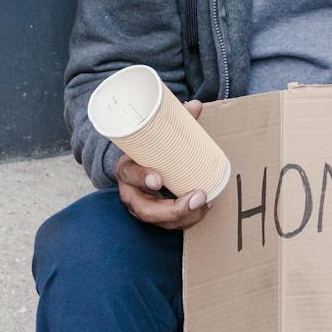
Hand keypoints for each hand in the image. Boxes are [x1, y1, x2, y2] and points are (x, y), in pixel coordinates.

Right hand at [115, 99, 214, 230]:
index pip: (129, 174)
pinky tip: (204, 209)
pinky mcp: (155, 219)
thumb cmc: (146, 151)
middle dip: (173, 209)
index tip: (158, 178)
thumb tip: (195, 105)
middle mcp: (131, 193)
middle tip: (197, 197)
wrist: (136, 168)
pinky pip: (170, 226)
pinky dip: (188, 220)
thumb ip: (173, 121)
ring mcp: (142, 209)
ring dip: (185, 217)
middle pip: (145, 209)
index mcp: (126, 169)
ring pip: (160, 222)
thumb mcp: (153, 136)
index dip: (142, 177)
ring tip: (205, 203)